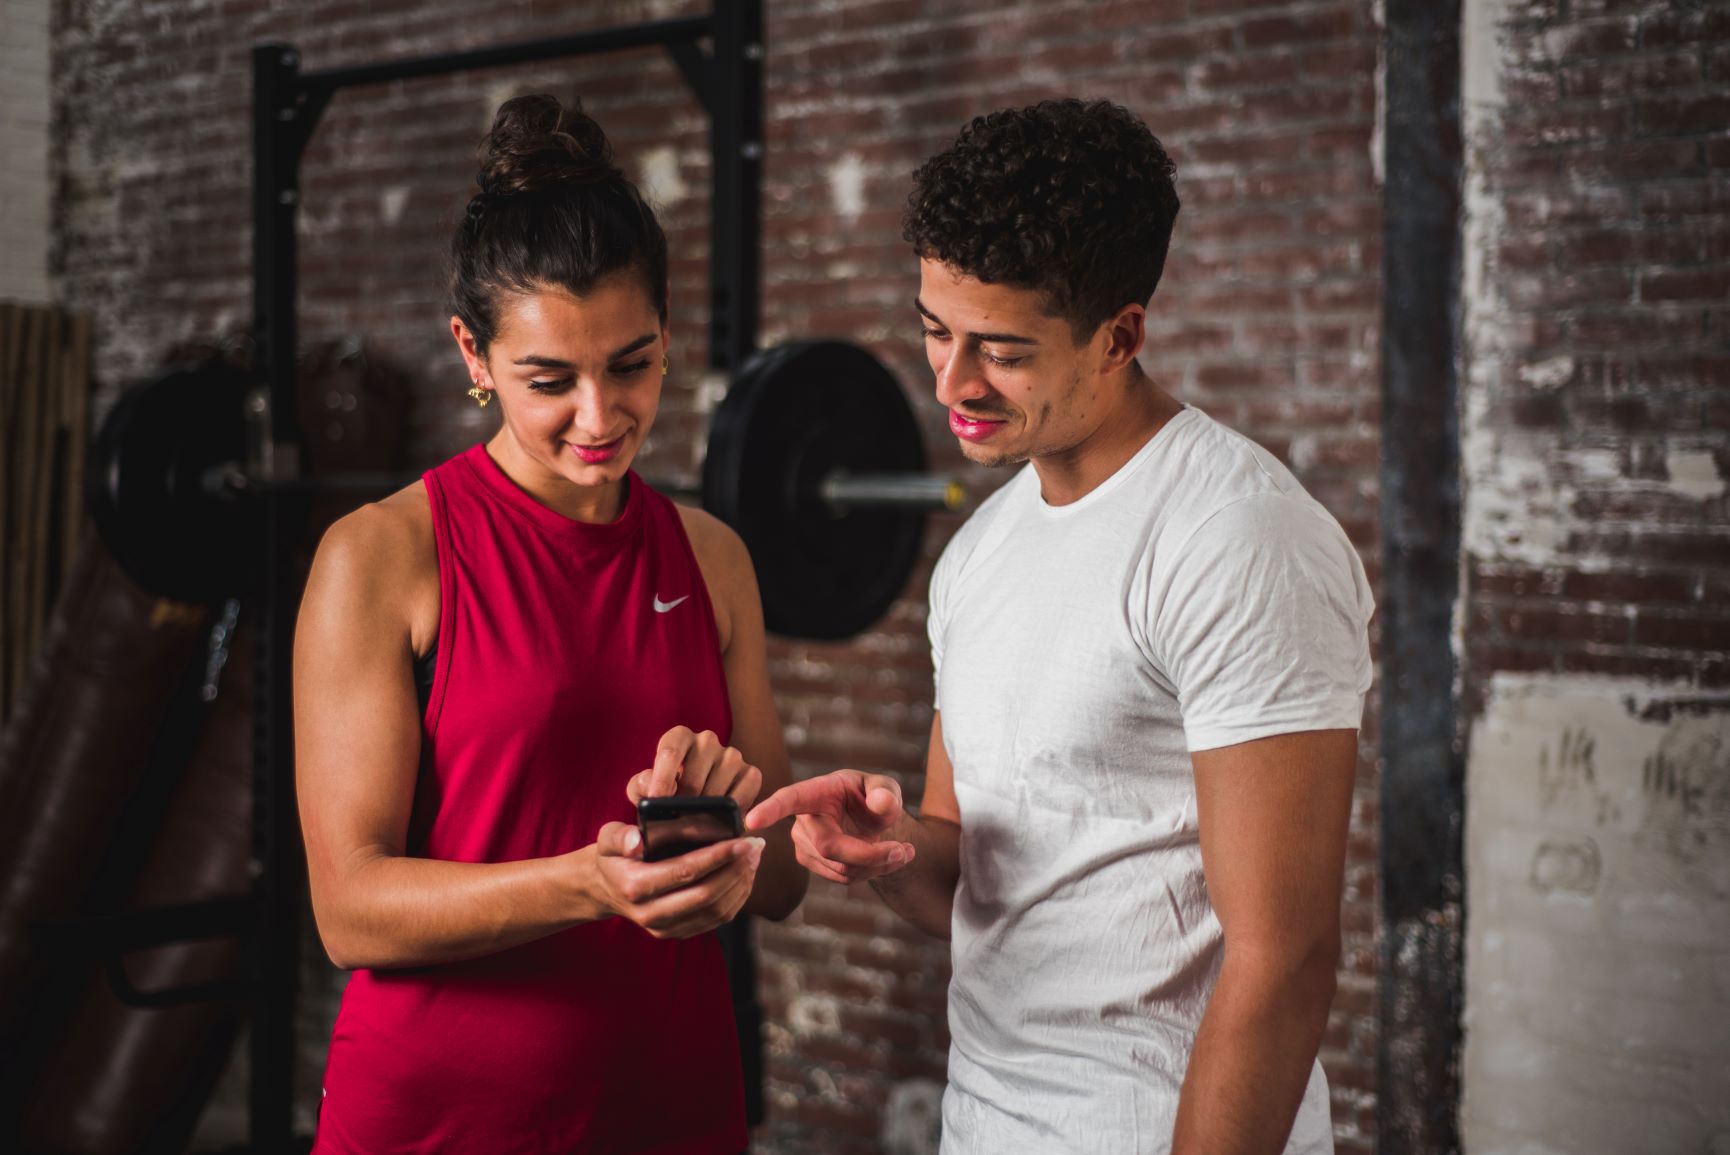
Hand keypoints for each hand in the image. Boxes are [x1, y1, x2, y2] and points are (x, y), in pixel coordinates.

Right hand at [587, 822, 764, 938]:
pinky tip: (744, 875)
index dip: (718, 857)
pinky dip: (736, 897)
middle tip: (754, 846)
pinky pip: (717, 920)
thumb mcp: (607, 839)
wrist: (605, 889)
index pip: (685, 872)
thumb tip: (636, 840)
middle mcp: (650, 913)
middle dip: (736, 869)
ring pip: (716, 911)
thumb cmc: (613, 856)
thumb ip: (619, 837)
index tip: (742, 841)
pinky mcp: (679, 933)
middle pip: (706, 895)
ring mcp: (666, 928)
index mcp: (635, 887)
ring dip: (740, 884)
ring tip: (753, 858)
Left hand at [627, 726, 762, 811]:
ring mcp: (732, 755)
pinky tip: (719, 823)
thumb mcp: (645, 789)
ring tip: (695, 826)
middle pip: (693, 778)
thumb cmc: (665, 793)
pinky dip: (729, 815)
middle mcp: (707, 740)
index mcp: (679, 737)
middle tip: (675, 823)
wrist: (694, 805)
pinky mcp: (750, 773)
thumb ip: (640, 786)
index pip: (670, 752)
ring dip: (704, 813)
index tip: (657, 800)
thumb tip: (650, 790)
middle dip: (682, 806)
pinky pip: (741, 797)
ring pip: (716, 791)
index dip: (662, 778)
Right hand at [744, 770, 915, 884]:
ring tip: (902, 852)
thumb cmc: (872, 797)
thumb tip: (882, 802)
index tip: (751, 820)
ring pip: (840, 868)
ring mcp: (804, 846)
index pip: (789, 800)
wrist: (869, 821)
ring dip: (877, 865)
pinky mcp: (813, 864)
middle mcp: (803, 820)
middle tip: (905, 851)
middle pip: (830, 848)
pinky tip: (885, 859)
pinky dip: (871, 872)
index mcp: (815, 792)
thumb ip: (886, 792)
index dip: (770, 810)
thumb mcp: (884, 788)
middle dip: (871, 854)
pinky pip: (843, 877)